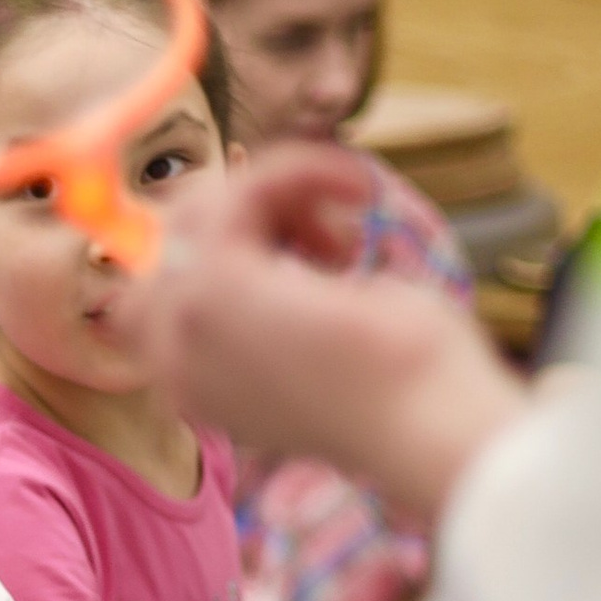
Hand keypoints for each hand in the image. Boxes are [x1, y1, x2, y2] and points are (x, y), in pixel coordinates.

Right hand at [117, 148, 524, 525]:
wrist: (433, 428)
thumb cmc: (402, 393)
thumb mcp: (329, 344)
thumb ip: (283, 302)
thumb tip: (291, 240)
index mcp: (196, 384)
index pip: (167, 284)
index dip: (238, 246)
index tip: (325, 248)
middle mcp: (174, 361)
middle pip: (169, 241)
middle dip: (244, 217)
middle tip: (330, 235)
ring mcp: (186, 323)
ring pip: (196, 210)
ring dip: (272, 193)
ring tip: (344, 220)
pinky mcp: (218, 284)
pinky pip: (240, 190)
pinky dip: (298, 172)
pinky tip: (357, 188)